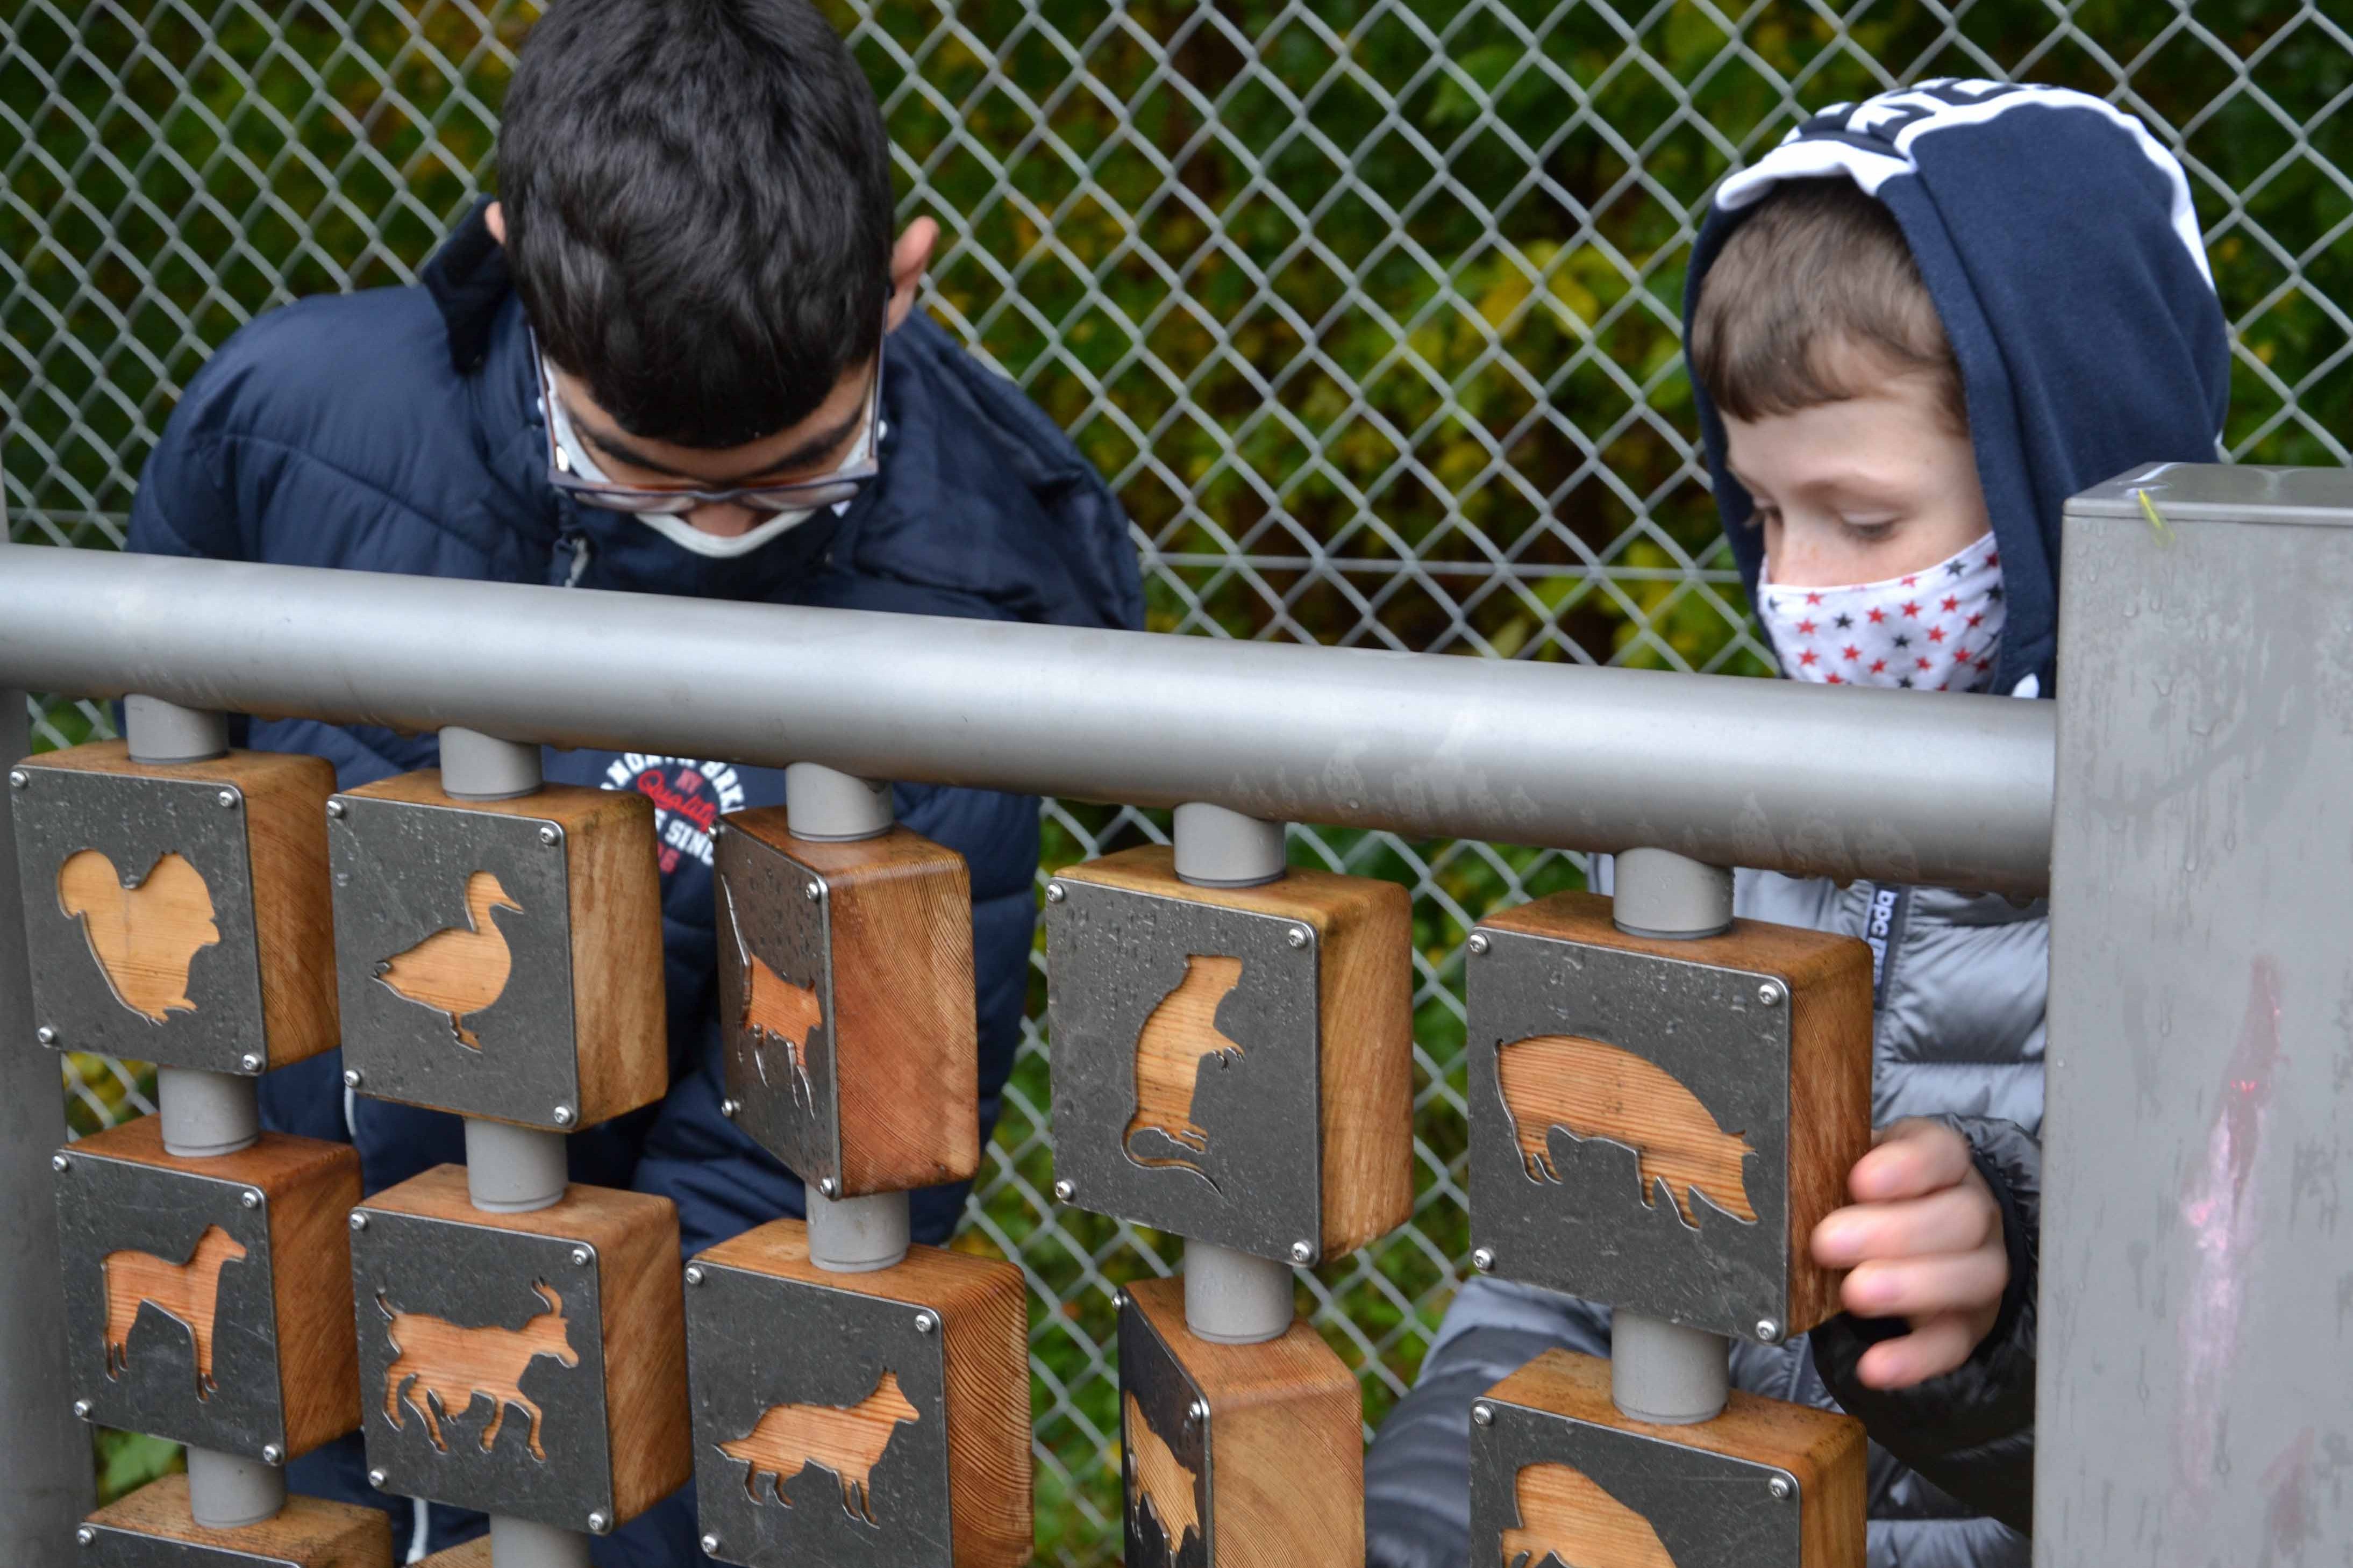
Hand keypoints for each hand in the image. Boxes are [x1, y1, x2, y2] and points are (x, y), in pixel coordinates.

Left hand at [1809, 1119, 2006, 1388]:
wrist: (1906, 1241)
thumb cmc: (1869, 1198)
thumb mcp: (1851, 1167)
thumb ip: (1830, 1169)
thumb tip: (1780, 1178)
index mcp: (1941, 1162)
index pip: (1940, 1153)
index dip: (1906, 1166)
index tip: (1859, 1180)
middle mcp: (1972, 1211)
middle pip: (1961, 1218)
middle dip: (1895, 1231)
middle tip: (1828, 1242)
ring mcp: (1977, 1270)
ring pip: (1971, 1277)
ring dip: (1910, 1287)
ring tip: (1855, 1293)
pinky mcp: (1967, 1325)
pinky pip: (1951, 1344)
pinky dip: (1913, 1359)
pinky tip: (1875, 1367)